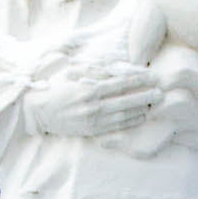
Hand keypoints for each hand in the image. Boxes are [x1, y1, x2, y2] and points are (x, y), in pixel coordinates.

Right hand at [26, 65, 158, 137]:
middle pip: (125, 101)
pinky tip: (140, 117)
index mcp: (88, 89)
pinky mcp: (90, 131)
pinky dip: (130, 122)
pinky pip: (115, 127)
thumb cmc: (54, 87)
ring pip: (122, 115)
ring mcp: (92, 121)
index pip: (119, 84)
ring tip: (154, 104)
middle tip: (161, 92)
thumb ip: (93, 69)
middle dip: (145, 96)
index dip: (138, 80)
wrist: (37, 111)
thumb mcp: (71, 72)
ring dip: (140, 109)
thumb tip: (115, 67)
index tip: (152, 77)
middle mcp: (92, 106)